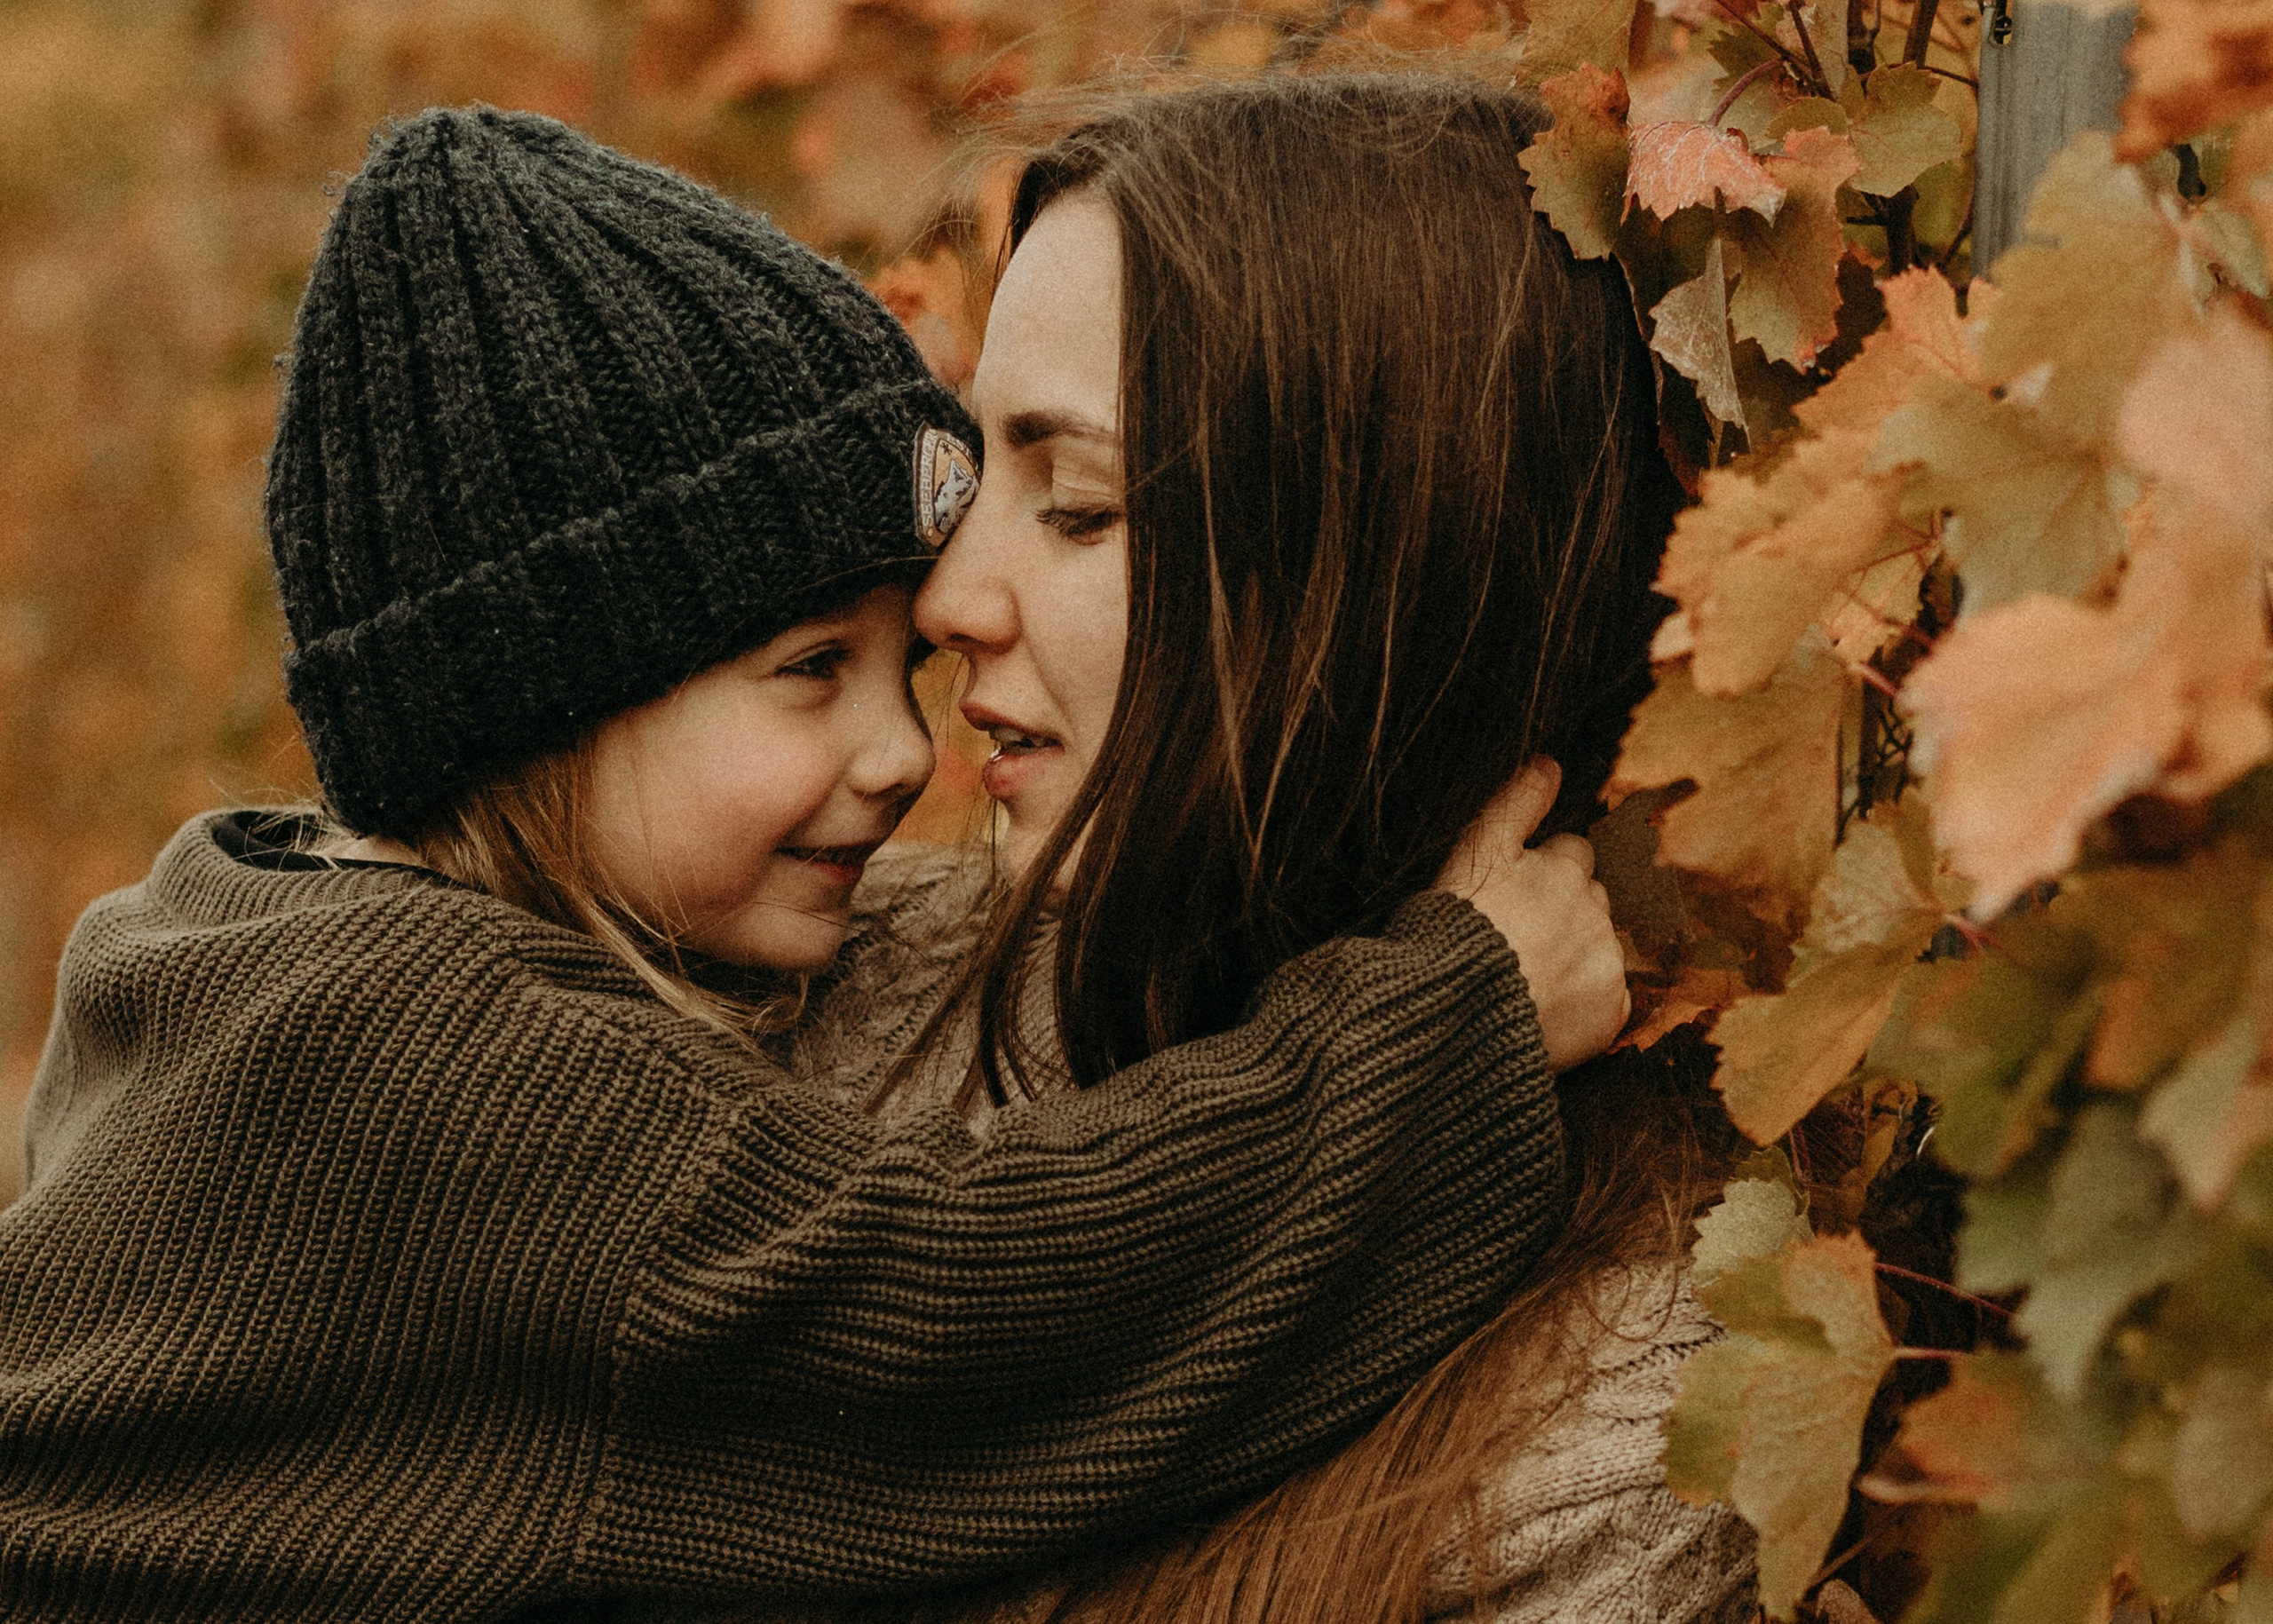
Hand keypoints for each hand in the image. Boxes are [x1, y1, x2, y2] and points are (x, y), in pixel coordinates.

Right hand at [1434, 759, 1629, 1069]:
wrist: (1453, 1012)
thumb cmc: (1455, 926)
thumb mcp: (1477, 849)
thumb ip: (1518, 801)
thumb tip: (1551, 762)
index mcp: (1567, 868)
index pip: (1572, 855)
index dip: (1541, 873)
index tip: (1513, 898)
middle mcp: (1597, 911)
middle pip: (1590, 901)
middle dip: (1564, 912)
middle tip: (1517, 939)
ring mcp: (1607, 962)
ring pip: (1599, 947)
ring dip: (1574, 955)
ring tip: (1525, 977)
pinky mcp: (1611, 1012)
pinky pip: (1608, 999)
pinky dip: (1585, 1002)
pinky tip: (1545, 1007)